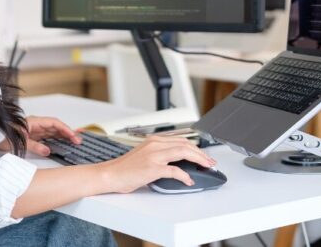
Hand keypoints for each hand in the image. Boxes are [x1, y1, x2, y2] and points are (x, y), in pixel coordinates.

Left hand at [0, 116, 80, 155]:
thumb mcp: (20, 142)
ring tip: (74, 141)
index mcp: (34, 122)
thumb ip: (35, 146)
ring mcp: (34, 130)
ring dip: (63, 136)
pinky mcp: (32, 136)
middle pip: (55, 127)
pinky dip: (55, 140)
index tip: (73, 136)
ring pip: (52, 132)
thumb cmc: (2, 135)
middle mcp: (35, 125)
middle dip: (68, 133)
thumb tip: (47, 150)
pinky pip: (47, 137)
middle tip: (78, 141)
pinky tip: (61, 143)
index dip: (65, 129)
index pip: (54, 123)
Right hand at [97, 135, 216, 193]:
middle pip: (185, 144)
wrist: (110, 174)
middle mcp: (155, 144)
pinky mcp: (152, 168)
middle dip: (201, 153)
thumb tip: (177, 162)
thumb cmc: (125, 168)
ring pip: (183, 152)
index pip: (181, 140)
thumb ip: (160, 155)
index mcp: (154, 140)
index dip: (195, 148)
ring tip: (206, 167)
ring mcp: (154, 156)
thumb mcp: (144, 155)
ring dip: (198, 160)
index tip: (203, 155)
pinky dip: (184, 176)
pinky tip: (188, 180)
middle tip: (210, 161)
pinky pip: (174, 171)